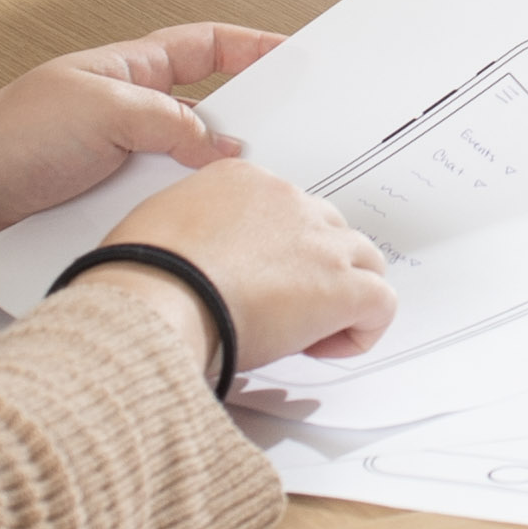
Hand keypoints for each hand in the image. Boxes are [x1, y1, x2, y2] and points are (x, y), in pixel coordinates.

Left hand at [0, 24, 280, 251]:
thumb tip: (226, 150)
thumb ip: (170, 123)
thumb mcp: (102, 112)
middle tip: (296, 148)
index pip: (207, 48)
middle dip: (250, 131)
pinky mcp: (110, 209)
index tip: (298, 59)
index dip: (253, 48)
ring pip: (190, 172)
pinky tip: (205, 234)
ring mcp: (122, 164)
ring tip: (253, 202)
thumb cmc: (9, 137)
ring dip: (213, 187)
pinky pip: (163, 210)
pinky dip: (184, 221)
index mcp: (131, 72)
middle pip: (210, 116)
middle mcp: (132, 115)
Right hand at [85, 158, 396, 367]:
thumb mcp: (160, 228)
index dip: (277, 255)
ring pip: (364, 261)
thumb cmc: (145, 273)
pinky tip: (324, 348)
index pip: (284, 211)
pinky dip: (362, 329)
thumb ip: (194, 236)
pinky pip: (381, 304)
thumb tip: (201, 266)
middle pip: (328, 231)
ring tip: (305, 332)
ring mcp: (319, 240)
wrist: (158, 295)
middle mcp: (288, 200)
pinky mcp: (341, 285)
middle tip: (281, 310)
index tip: (255, 284)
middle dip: (314, 271)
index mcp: (242, 180)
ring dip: (343, 295)